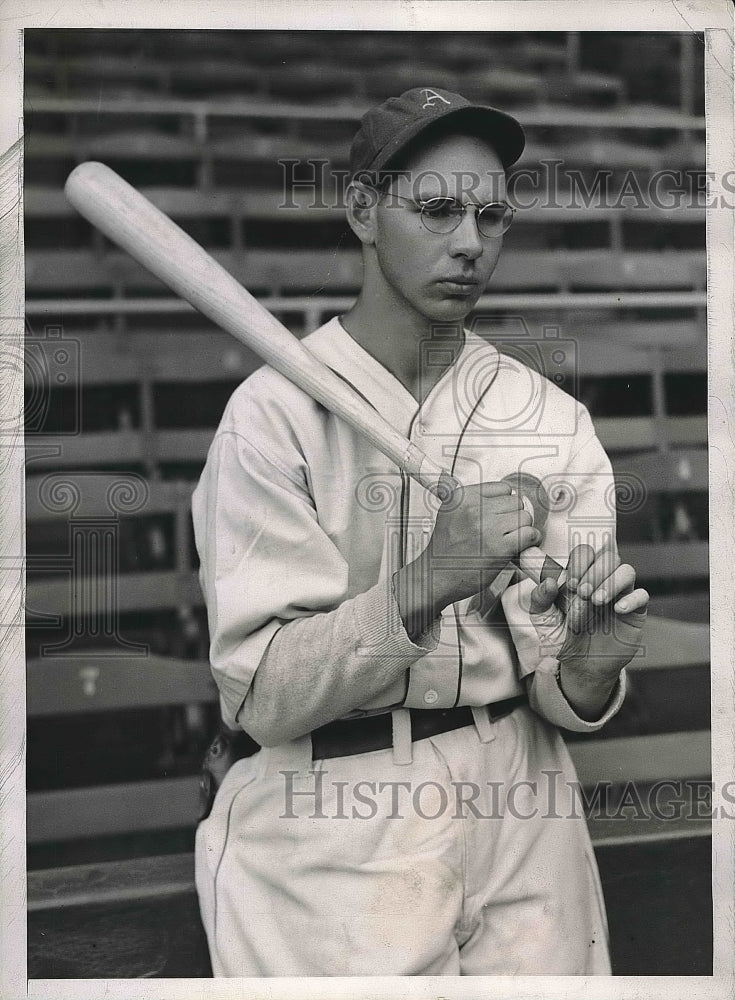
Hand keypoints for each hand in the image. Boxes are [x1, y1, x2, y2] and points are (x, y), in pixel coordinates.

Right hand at [394, 481, 540, 640]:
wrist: (436, 577)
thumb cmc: (444, 551)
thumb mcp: (449, 514)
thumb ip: (472, 502)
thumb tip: (501, 496)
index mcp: (462, 497)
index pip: (502, 488)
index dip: (504, 504)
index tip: (501, 515)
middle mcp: (475, 509)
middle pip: (516, 502)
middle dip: (514, 517)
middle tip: (505, 531)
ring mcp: (488, 527)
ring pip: (525, 517)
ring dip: (523, 530)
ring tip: (511, 540)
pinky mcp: (500, 547)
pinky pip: (530, 534)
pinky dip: (530, 541)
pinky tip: (521, 547)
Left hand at [528, 543, 648, 719]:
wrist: (580, 666)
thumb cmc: (562, 637)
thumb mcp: (544, 619)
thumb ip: (540, 599)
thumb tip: (548, 581)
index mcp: (580, 576)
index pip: (585, 552)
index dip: (579, 562)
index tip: (570, 583)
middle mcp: (601, 581)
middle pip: (608, 557)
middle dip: (595, 572)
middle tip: (582, 592)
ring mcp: (619, 595)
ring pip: (627, 571)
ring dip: (612, 582)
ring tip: (596, 601)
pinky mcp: (635, 613)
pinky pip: (642, 596)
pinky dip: (632, 599)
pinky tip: (618, 610)